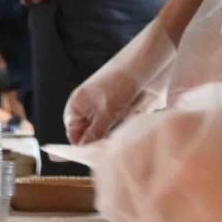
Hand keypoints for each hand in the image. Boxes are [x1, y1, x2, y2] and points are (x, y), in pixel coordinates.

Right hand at [64, 22, 176, 144]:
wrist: (147, 64)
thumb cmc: (120, 83)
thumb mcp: (106, 112)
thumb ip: (95, 133)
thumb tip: (83, 151)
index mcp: (77, 106)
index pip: (74, 134)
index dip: (83, 146)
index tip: (97, 156)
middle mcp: (90, 108)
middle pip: (91, 135)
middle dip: (102, 142)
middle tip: (113, 148)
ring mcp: (107, 108)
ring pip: (109, 132)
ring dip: (117, 135)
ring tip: (127, 133)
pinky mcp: (125, 109)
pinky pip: (123, 126)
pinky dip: (128, 128)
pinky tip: (136, 125)